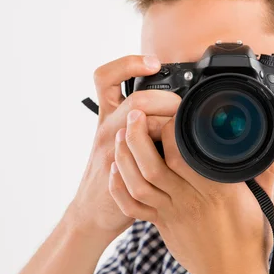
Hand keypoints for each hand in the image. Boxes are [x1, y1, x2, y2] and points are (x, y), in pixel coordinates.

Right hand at [66, 55, 180, 240]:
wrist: (92, 210)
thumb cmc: (112, 171)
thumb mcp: (119, 138)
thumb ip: (141, 121)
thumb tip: (178, 106)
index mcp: (108, 115)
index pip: (107, 77)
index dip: (129, 64)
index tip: (154, 63)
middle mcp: (107, 126)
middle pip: (137, 98)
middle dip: (167, 100)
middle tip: (181, 110)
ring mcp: (111, 148)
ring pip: (141, 123)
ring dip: (168, 124)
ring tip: (180, 133)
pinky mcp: (119, 170)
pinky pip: (144, 154)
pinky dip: (165, 151)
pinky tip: (176, 156)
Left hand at [110, 108, 273, 273]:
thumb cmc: (249, 238)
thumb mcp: (263, 199)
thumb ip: (266, 166)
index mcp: (216, 189)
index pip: (184, 154)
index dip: (170, 131)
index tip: (170, 113)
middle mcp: (189, 199)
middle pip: (153, 164)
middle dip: (138, 135)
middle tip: (136, 114)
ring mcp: (171, 212)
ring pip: (138, 182)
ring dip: (124, 156)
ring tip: (121, 134)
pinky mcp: (160, 224)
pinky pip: (132, 206)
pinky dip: (118, 188)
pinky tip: (115, 169)